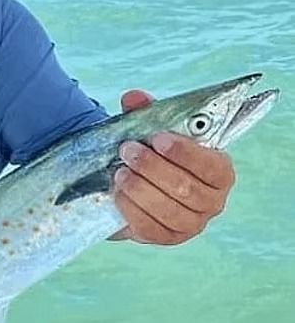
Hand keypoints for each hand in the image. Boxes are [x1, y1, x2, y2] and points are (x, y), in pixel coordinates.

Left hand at [111, 90, 234, 244]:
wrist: (136, 179)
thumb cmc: (153, 150)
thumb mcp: (151, 127)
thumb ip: (145, 110)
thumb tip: (134, 97)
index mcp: (218, 171)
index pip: (212, 166)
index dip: (185, 153)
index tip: (157, 139)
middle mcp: (211, 201)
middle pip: (186, 189)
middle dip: (152, 167)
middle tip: (127, 149)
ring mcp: (190, 224)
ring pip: (167, 209)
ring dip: (139, 187)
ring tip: (119, 170)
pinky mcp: (166, 237)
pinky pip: (149, 226)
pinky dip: (130, 207)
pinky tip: (117, 191)